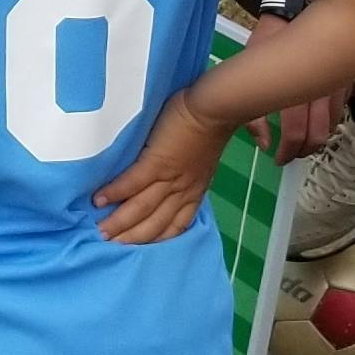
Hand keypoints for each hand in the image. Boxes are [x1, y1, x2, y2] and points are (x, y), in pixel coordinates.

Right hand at [94, 90, 230, 247]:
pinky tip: (98, 201)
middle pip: (155, 224)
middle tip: (111, 246)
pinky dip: (115, 194)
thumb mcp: (215, 149)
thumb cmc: (216, 121)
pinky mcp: (157, 162)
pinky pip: (132, 184)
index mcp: (196, 188)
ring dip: (120, 223)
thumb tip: (255, 148)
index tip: (138, 247)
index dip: (157, 238)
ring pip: (142, 209)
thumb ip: (212, 159)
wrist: (216, 107)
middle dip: (133, 238)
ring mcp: (170, 178)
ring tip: (101, 232)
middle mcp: (183, 190)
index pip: (177, 223)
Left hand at [242, 7, 340, 156]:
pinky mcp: (347, 78)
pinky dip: (329, 121)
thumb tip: (262, 142)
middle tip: (289, 155)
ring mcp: (337, 84)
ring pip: (332, 125)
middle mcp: (320, 90)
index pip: (294, 133)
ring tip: (302, 143)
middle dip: (302, 150)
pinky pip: (341, 109)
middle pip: (317, 135)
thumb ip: (253, 106)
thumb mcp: (252, 60)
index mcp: (295, 87)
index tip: (275, 157)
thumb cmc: (274, 28)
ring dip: (317, 139)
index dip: (285, 151)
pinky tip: (318, 122)